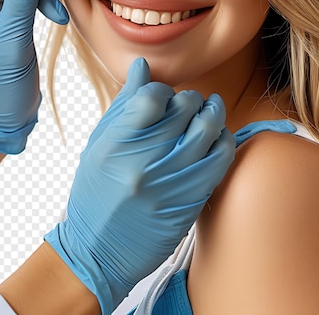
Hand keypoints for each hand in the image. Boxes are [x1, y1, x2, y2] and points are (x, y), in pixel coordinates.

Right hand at [45, 58, 234, 313]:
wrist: (97, 251)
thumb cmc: (95, 193)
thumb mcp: (99, 145)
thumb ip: (124, 105)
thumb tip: (143, 66)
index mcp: (115, 143)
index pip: (152, 96)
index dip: (162, 90)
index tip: (164, 95)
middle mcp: (143, 160)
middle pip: (183, 109)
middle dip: (190, 99)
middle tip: (190, 102)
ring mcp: (169, 181)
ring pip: (207, 129)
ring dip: (213, 113)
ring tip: (211, 109)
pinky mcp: (190, 200)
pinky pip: (220, 160)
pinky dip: (223, 141)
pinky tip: (218, 136)